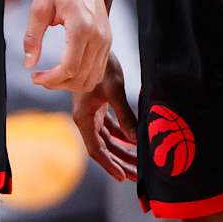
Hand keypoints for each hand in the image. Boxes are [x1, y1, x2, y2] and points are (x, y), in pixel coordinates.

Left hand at [23, 0, 110, 91]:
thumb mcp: (39, 7)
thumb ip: (33, 37)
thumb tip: (29, 64)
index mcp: (81, 27)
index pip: (69, 68)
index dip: (51, 80)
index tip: (35, 77)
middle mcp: (98, 36)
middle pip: (81, 77)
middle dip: (59, 84)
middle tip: (40, 78)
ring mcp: (106, 39)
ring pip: (92, 77)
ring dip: (71, 84)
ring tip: (52, 77)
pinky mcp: (108, 39)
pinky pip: (98, 69)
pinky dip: (82, 76)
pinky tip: (66, 70)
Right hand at [71, 52, 137, 180]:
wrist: (95, 44)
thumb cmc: (103, 65)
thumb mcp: (115, 91)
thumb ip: (125, 116)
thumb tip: (136, 139)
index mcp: (83, 117)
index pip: (96, 150)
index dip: (109, 165)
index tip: (122, 177)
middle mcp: (85, 119)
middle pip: (103, 148)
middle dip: (120, 162)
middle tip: (137, 176)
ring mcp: (92, 114)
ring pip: (108, 140)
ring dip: (122, 151)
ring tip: (138, 164)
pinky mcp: (98, 108)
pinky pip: (110, 128)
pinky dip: (121, 136)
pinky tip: (133, 144)